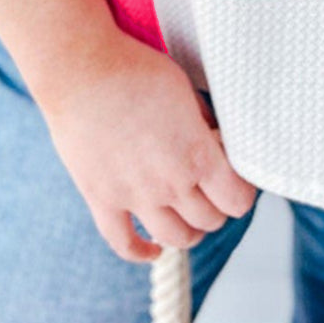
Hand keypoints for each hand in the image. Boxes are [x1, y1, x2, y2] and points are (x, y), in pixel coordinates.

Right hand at [39, 32, 257, 262]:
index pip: (236, 200)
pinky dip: (141, 252)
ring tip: (189, 218)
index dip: (242, 193)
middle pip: (209, 220)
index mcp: (197, 155)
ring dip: (188, 232)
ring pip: (175, 238)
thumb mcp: (185, 90)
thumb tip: (214, 139)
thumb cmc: (136, 71)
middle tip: (212, 193)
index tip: (237, 181)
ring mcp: (135, 197)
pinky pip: (124, 243)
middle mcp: (170, 184)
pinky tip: (152, 249)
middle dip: (217, 207)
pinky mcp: (102, 199)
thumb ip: (203, 122)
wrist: (81, 70)